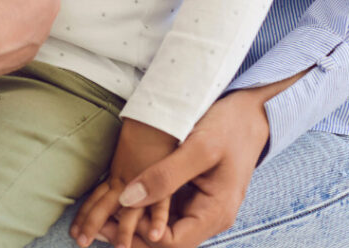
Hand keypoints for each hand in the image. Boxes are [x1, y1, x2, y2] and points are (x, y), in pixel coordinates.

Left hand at [90, 85, 277, 247]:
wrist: (251, 112)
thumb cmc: (229, 126)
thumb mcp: (198, 147)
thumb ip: (164, 175)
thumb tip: (127, 199)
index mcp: (215, 214)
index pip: (173, 243)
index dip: (140, 236)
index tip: (110, 220)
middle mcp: (209, 217)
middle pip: (166, 240)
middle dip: (132, 236)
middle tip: (97, 225)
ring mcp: (201, 206)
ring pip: (163, 227)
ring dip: (134, 225)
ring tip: (101, 217)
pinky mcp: (193, 193)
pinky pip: (166, 210)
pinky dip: (143, 208)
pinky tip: (120, 199)